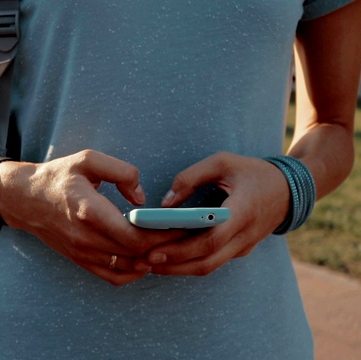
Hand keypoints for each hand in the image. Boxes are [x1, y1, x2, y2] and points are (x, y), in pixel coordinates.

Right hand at [0, 149, 187, 284]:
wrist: (24, 199)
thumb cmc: (57, 177)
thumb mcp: (87, 159)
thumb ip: (122, 172)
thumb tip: (142, 199)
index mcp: (89, 211)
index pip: (135, 236)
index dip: (163, 235)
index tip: (182, 225)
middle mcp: (86, 237)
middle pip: (136, 254)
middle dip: (166, 247)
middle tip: (186, 235)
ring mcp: (82, 252)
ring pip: (128, 268)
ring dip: (153, 260)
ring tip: (171, 245)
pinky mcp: (80, 260)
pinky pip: (113, 276)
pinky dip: (134, 273)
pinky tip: (146, 258)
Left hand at [140, 152, 289, 275]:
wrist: (291, 189)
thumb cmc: (252, 171)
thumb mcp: (223, 162)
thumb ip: (190, 177)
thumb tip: (164, 203)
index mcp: (242, 212)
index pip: (210, 240)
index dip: (180, 250)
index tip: (153, 251)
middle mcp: (244, 236)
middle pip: (205, 261)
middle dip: (172, 265)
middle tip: (142, 263)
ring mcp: (244, 246)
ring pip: (209, 267)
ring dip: (177, 269)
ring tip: (147, 264)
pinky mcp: (240, 250)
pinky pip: (213, 261)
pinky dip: (189, 263)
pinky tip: (166, 259)